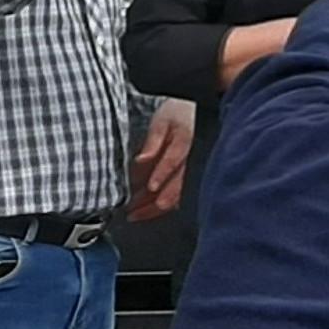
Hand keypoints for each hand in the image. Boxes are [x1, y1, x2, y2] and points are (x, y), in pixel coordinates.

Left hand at [128, 99, 195, 220]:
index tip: (151, 186)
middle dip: (156, 201)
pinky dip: (160, 205)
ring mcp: (193, 172)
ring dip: (155, 208)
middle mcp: (192, 161)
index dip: (163, 173)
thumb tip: (142, 158)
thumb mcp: (162, 122)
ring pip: (177, 196)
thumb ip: (153, 140)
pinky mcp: (190, 179)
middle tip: (133, 212)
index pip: (175, 160)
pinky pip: (177, 197)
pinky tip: (145, 211)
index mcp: (185, 142)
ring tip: (134, 214)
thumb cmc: (176, 116)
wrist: (195, 114)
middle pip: (176, 185)